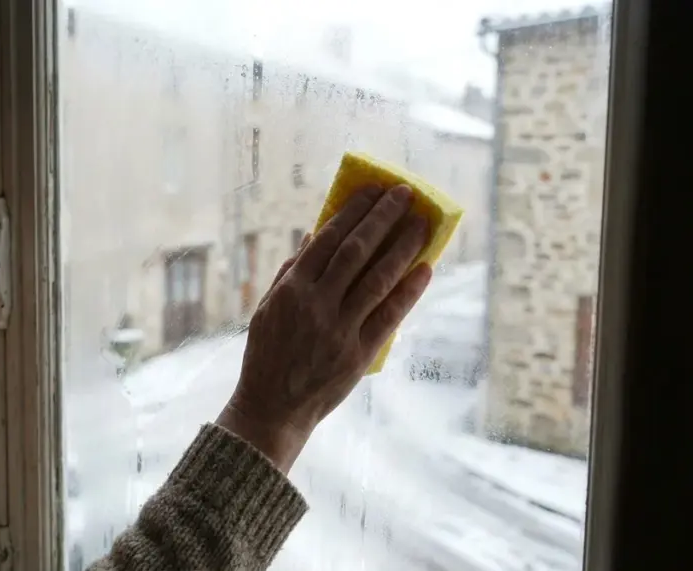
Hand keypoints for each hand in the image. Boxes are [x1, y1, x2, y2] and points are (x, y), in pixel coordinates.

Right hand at [216, 185, 431, 471]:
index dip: (353, 212)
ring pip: (377, 278)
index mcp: (291, 289)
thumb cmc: (268, 355)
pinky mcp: (358, 354)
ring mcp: (339, 329)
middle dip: (382, 218)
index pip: (328, 239)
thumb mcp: (267, 310)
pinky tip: (425, 269)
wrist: (272, 407)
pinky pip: (389, 315)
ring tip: (421, 223)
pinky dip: (409, 290)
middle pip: (356, 251)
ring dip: (402, 247)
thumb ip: (290, 273)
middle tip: (404, 194)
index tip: (372, 191)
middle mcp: (316, 304)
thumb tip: (314, 236)